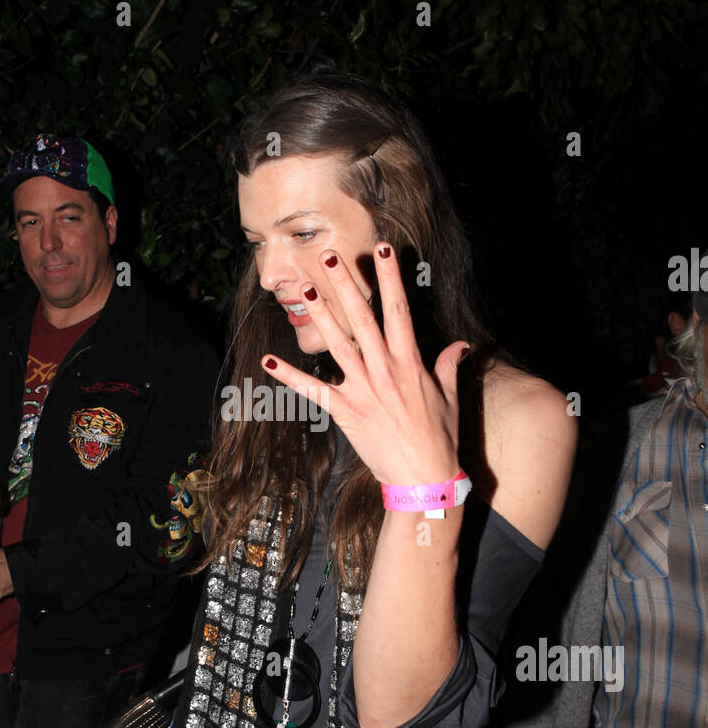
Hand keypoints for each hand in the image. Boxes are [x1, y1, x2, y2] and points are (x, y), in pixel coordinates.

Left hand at [262, 244, 468, 484]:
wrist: (424, 477)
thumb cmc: (439, 438)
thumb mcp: (449, 397)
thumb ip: (448, 366)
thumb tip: (460, 345)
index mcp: (411, 362)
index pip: (399, 310)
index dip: (391, 278)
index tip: (383, 250)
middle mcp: (385, 370)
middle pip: (363, 318)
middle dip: (347, 284)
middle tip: (331, 255)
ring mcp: (363, 389)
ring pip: (338, 344)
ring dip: (321, 315)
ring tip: (306, 288)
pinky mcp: (345, 411)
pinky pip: (314, 391)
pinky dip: (289, 377)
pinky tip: (268, 362)